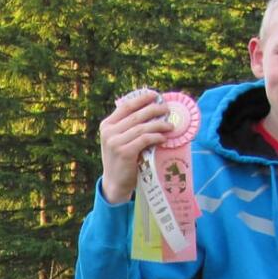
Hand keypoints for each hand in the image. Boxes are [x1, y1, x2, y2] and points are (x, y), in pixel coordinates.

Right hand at [98, 90, 172, 204]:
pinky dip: (156, 137)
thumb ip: (128, 126)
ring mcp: (115, 142)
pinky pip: (144, 139)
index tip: (155, 95)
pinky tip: (163, 138)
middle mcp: (109, 132)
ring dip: (159, 124)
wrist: (115, 183)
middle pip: (136, 115)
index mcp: (106, 125)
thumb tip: (151, 109)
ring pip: (142, 127)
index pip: (126, 106)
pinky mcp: (124, 152)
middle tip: (167, 110)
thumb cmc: (122, 160)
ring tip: (170, 126)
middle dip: (154, 110)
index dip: (142, 99)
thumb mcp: (119, 140)